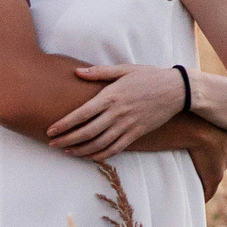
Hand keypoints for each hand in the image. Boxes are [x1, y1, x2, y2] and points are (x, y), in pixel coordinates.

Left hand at [48, 63, 184, 160]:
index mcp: (111, 96)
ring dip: (81, 150)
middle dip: (67, 140)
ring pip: (100, 144)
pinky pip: (116, 149)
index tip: (50, 130)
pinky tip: (90, 157)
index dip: (65, 124)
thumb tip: (76, 72)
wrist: (176, 90)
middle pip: (87, 132)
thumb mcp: (124, 69)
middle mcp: (117, 113)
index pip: (82, 114)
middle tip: (52, 144)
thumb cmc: (148, 76)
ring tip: (67, 152)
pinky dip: (101, 155)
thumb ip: (98, 72)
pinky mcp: (136, 134)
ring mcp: (127, 126)